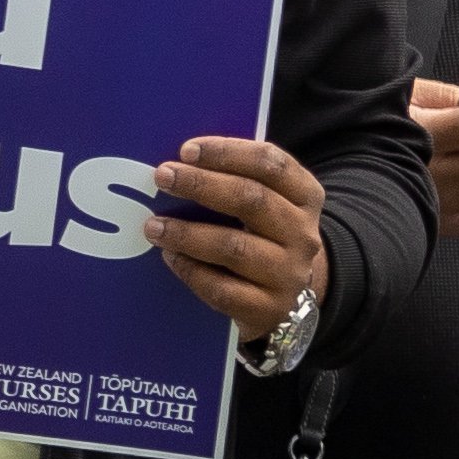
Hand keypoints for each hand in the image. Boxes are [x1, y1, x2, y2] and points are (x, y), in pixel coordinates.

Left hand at [147, 132, 328, 341]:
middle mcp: (303, 234)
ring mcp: (289, 274)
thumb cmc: (260, 236)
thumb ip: (232, 181)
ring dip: (187, 233)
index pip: (271, 164)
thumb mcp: (262, 205)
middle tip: (162, 176)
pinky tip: (169, 256)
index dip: (228, 152)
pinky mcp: (269, 308)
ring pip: (234, 247)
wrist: (283, 296)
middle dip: (201, 184)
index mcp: (305, 197)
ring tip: (153, 225)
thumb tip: (177, 164)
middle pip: (252, 199)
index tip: (187, 150)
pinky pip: (222, 289)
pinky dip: (190, 270)